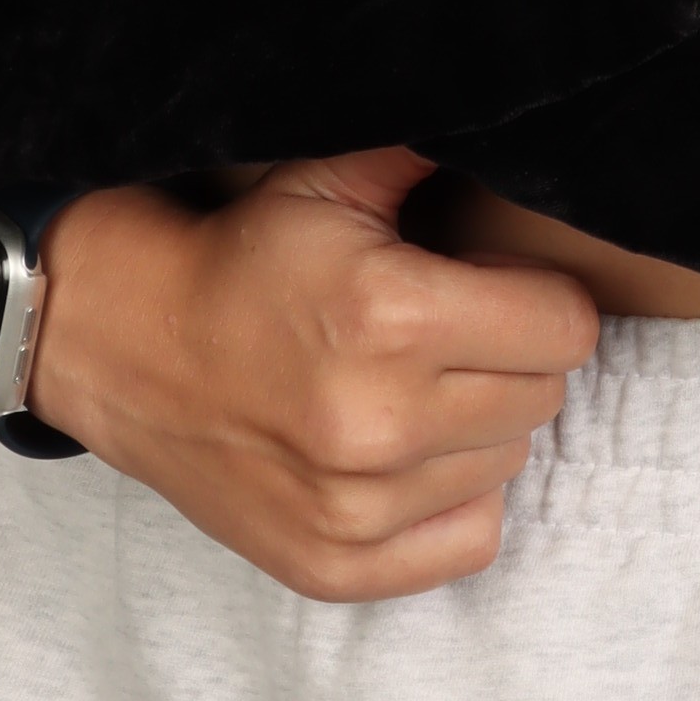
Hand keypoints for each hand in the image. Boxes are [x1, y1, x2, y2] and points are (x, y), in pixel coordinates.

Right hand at [18, 147, 601, 600]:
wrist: (133, 349)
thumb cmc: (245, 260)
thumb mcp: (332, 180)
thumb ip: (428, 157)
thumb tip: (519, 133)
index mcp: (392, 315)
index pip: (566, 327)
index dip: (540, 297)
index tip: (496, 286)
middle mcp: (381, 422)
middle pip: (544, 395)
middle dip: (513, 356)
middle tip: (453, 333)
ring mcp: (357, 507)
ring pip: (509, 462)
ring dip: (479, 425)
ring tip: (416, 387)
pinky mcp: (338, 567)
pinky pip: (473, 540)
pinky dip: (453, 498)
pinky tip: (406, 454)